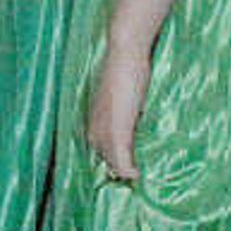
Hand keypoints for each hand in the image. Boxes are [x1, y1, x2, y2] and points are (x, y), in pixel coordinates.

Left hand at [84, 44, 149, 184]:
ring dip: (123, 170)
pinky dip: (127, 168)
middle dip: (117, 167)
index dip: (111, 158)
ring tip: (136, 178)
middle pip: (103, 155)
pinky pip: (121, 156)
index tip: (125, 166)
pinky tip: (137, 174)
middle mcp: (94, 124)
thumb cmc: (126, 67)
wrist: (124, 53)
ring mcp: (104, 128)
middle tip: (134, 176)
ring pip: (111, 159)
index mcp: (94, 116)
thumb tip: (135, 114)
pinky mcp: (118, 128)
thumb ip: (125, 107)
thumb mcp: (123, 93)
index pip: (98, 146)